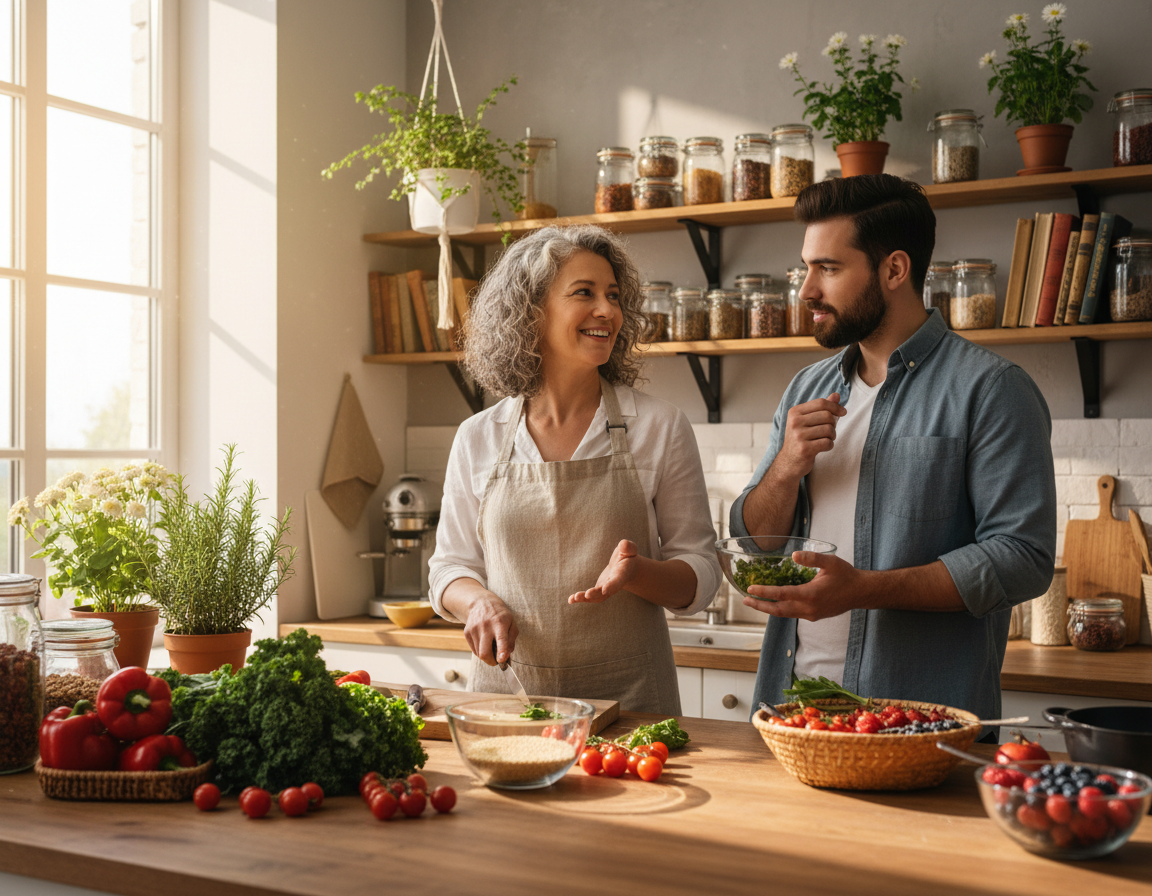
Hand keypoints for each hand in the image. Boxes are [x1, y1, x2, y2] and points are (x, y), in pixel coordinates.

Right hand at [462, 591, 517, 665]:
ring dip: (486, 656)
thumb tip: (507, 655)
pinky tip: (484, 643)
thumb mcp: (511, 622)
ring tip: (491, 647)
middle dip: (491, 662)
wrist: (481, 602)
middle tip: (496, 661)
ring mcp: (474, 629)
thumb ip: (512, 639)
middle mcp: (486, 626)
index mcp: (500, 623)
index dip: (502, 651)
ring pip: (479, 653)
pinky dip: (480, 651)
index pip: (501, 639)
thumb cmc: (500, 614)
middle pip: (485, 652)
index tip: (502, 660)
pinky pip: (473, 649)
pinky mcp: (467, 632)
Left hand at [568, 539, 640, 603]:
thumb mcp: (630, 549)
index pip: (617, 581)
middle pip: (605, 592)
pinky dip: (581, 599)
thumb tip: (623, 544)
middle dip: (596, 593)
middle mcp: (614, 585)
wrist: (628, 568)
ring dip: (585, 598)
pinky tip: (571, 600)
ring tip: (574, 598)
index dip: (612, 585)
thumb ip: (628, 547)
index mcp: (622, 575)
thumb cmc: (628, 556)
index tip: (605, 590)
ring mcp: (606, 589)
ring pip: (596, 597)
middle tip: (587, 594)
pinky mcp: (598, 590)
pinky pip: (590, 597)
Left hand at [742, 550, 862, 620]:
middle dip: (760, 605)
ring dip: (768, 609)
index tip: (751, 589)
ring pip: (784, 614)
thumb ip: (812, 558)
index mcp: (811, 595)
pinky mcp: (813, 616)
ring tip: (753, 602)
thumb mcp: (831, 562)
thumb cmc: (846, 576)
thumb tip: (794, 556)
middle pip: (779, 610)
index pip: (783, 594)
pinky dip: (779, 609)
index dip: (765, 592)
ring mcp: (811, 615)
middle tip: (745, 599)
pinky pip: (792, 614)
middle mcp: (809, 608)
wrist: (860, 593)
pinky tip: (772, 603)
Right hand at [773, 393, 845, 481]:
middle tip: (829, 431)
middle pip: (827, 416)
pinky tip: (822, 447)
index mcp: (794, 412)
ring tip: (825, 439)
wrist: (789, 461)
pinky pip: (827, 443)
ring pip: (829, 430)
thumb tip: (836, 395)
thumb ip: (821, 408)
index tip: (843, 412)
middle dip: (833, 424)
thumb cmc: (801, 438)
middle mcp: (795, 422)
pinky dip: (829, 445)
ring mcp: (798, 436)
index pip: (821, 403)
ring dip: (832, 436)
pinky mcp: (804, 449)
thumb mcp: (807, 420)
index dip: (835, 406)